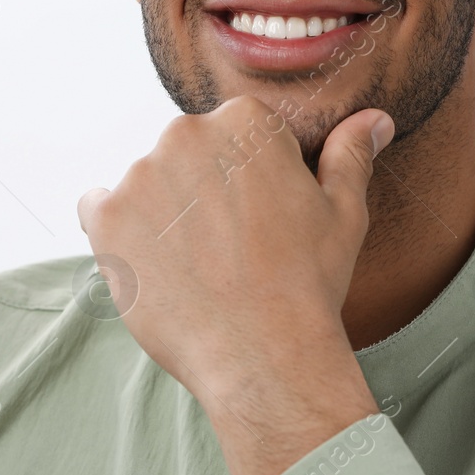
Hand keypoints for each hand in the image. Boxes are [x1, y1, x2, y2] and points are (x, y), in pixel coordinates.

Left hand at [77, 96, 392, 474]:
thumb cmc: (308, 283)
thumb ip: (350, 155)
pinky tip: (155, 265)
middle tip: (230, 247)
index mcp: (245, 121)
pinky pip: (99, 210)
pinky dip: (119, 233)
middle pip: (187, 154)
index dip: (248, 180)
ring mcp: (140, 174)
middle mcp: (185, 133)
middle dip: (202, 190)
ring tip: (197, 265)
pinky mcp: (107, 218)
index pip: (234, 135)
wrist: (263, 354)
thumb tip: (374, 120)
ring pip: (146, 184)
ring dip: (163, 213)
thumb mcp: (343, 212)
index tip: (258, 219)